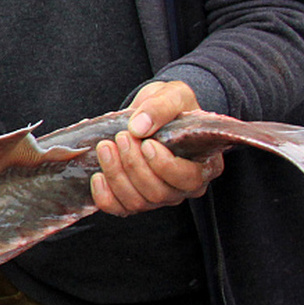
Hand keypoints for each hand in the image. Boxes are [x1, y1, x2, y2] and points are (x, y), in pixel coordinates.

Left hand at [91, 81, 223, 216]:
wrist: (151, 112)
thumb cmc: (170, 106)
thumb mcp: (172, 94)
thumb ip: (160, 107)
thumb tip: (139, 127)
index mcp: (205, 165)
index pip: (189, 179)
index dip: (164, 165)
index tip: (147, 143)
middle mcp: (184, 187)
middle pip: (159, 192)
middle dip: (134, 165)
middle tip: (121, 137)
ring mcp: (160, 197)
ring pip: (138, 202)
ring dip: (116, 175)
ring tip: (105, 147)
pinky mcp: (135, 199)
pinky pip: (119, 209)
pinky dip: (104, 195)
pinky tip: (98, 175)